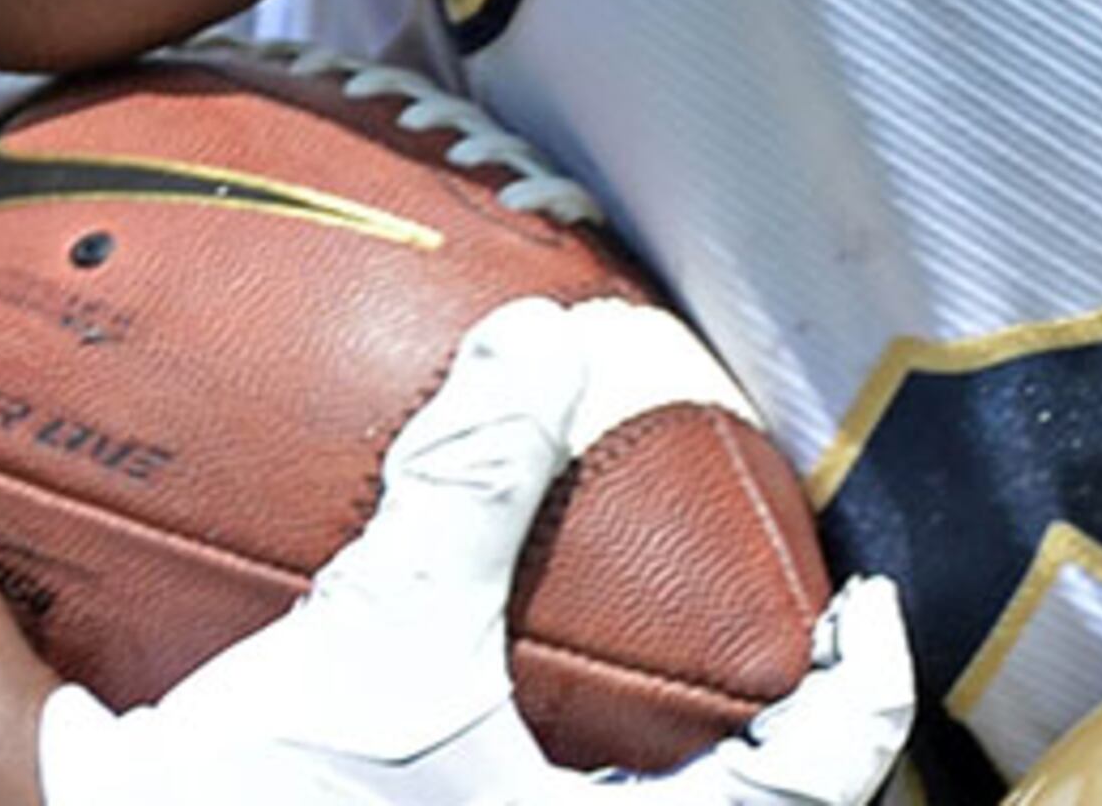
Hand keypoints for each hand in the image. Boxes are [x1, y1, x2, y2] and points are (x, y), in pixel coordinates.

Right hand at [39, 296, 914, 804]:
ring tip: (670, 681)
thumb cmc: (235, 803)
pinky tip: (496, 713)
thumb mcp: (378, 633)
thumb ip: (472, 483)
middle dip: (784, 746)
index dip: (867, 693)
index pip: (816, 785)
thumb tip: (548, 341)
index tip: (866, 610)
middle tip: (787, 647)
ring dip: (671, 769)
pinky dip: (546, 772)